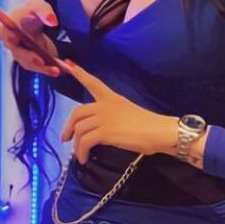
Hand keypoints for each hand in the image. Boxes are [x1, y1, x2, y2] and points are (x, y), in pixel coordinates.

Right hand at [0, 0, 59, 77]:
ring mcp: (22, 55)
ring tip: (56, 70)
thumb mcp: (39, 6)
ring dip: (43, 68)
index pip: (2, 32)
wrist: (42, 24)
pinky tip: (61, 70)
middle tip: (40, 61)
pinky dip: (50, 69)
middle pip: (18, 53)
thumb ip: (44, 11)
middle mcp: (12, 43)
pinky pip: (40, 68)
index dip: (7, 36)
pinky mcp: (33, 63)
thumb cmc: (35, 12)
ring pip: (30, 64)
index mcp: (8, 26)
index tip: (14, 39)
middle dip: (29, 58)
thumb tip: (52, 21)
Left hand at [59, 59, 178, 163]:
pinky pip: (85, 141)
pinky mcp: (105, 132)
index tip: (67, 64)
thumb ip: (112, 116)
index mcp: (112, 98)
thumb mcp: (127, 112)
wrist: (158, 131)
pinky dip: (81, 152)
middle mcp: (105, 105)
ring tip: (80, 155)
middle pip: (77, 113)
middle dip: (68, 127)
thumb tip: (101, 130)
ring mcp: (104, 118)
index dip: (79, 74)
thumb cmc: (148, 125)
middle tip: (66, 139)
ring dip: (76, 145)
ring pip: (79, 129)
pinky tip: (84, 159)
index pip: (93, 83)